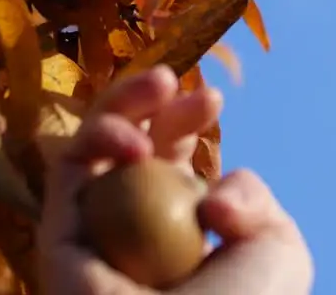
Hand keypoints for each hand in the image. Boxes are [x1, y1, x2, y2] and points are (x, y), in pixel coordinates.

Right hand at [38, 65, 313, 294]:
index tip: (213, 101)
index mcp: (182, 233)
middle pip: (130, 145)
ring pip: (91, 147)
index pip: (173, 162)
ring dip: (121, 104)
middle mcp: (133, 229)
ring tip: (157, 87)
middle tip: (185, 89)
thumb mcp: (278, 249)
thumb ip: (254, 200)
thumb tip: (212, 193)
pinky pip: (66, 170)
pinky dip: (96, 137)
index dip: (186, 122)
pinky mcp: (57, 237)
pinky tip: (133, 143)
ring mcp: (94, 232)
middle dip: (156, 105)